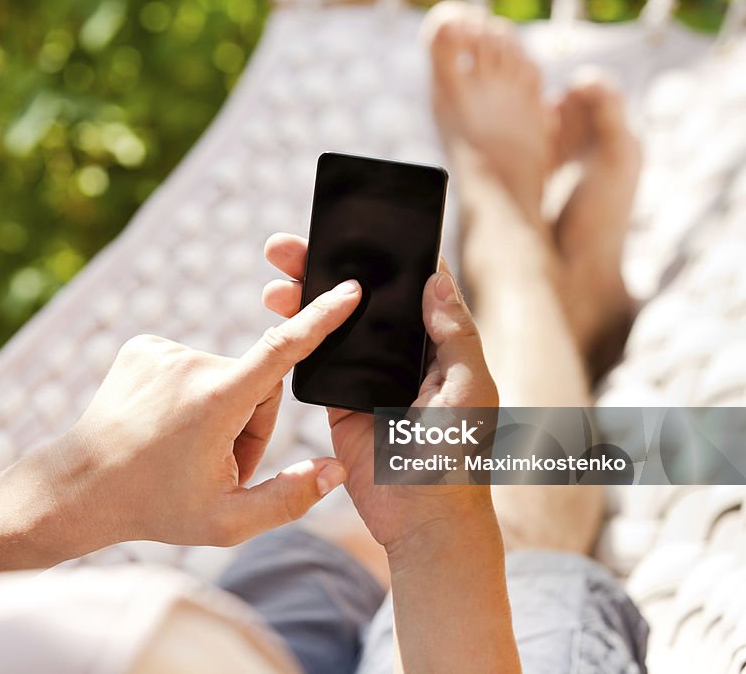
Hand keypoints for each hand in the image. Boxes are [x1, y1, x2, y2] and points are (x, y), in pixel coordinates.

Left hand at [0, 277, 365, 571]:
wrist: (80, 486)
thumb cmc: (156, 506)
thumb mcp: (228, 521)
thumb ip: (289, 499)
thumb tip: (335, 470)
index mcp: (217, 401)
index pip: (283, 349)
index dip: (321, 318)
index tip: (348, 289)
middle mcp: (191, 363)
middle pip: (259, 383)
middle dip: (252, 420)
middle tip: (220, 463)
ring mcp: (163, 350)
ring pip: (227, 375)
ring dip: (222, 409)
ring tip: (188, 448)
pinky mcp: (143, 345)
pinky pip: (194, 365)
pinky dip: (193, 393)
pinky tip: (166, 424)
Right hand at [263, 233, 499, 552]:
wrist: (423, 520)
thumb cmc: (457, 458)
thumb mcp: (471, 389)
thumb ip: (456, 335)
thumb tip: (435, 278)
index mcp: (437, 346)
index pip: (408, 286)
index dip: (380, 254)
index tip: (348, 225)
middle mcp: (401, 355)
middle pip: (359, 298)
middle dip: (324, 268)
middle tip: (287, 246)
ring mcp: (367, 377)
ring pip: (331, 325)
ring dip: (303, 298)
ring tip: (274, 278)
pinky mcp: (338, 402)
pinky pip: (314, 362)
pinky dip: (295, 339)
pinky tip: (275, 317)